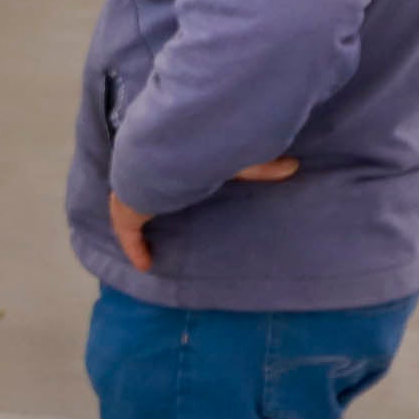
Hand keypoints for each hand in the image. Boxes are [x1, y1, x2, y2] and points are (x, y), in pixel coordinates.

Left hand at [109, 159, 292, 274]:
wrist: (162, 158)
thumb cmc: (196, 153)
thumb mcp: (234, 162)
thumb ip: (260, 167)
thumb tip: (293, 165)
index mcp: (172, 163)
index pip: (170, 172)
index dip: (173, 183)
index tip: (179, 192)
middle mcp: (149, 178)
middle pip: (148, 194)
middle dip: (150, 204)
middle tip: (162, 217)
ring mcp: (132, 196)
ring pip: (134, 213)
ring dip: (142, 226)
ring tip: (152, 243)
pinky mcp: (125, 214)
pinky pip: (129, 236)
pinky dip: (136, 250)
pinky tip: (145, 265)